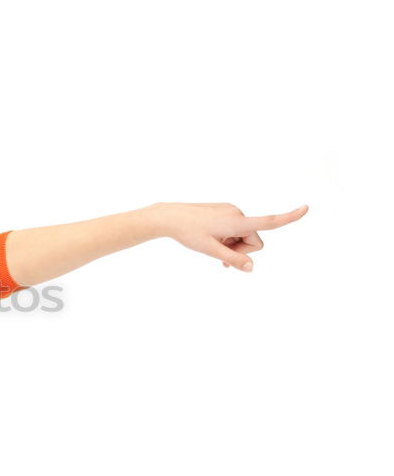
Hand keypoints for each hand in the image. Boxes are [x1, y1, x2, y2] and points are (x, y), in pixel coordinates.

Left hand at [154, 202, 307, 271]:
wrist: (169, 217)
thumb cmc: (188, 233)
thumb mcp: (210, 250)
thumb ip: (233, 259)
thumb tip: (251, 268)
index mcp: (237, 221)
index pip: (268, 222)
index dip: (289, 217)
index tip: (307, 207)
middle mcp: (238, 213)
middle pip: (254, 240)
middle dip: (242, 249)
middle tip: (220, 252)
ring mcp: (232, 211)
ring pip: (244, 236)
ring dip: (233, 244)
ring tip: (212, 243)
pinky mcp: (225, 211)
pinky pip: (235, 229)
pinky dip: (228, 237)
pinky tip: (212, 238)